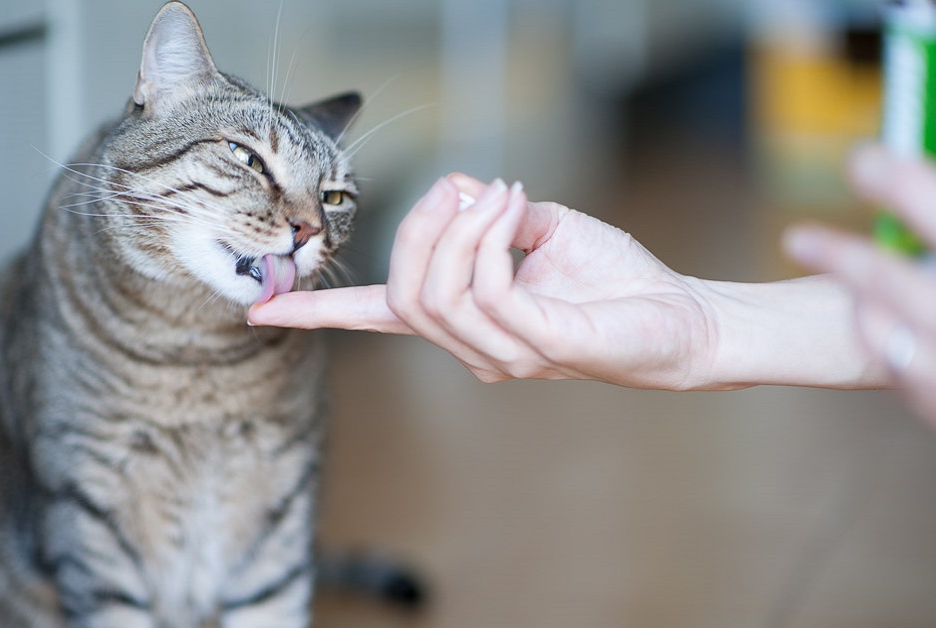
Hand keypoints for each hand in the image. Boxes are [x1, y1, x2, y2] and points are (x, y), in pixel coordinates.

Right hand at [251, 174, 718, 388]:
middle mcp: (471, 345)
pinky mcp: (535, 347)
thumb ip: (490, 216)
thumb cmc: (612, 279)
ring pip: (435, 294)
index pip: (375, 319)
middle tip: (466, 187)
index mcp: (462, 318)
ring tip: (500, 194)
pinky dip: (493, 237)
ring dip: (461, 228)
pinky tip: (518, 208)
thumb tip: (459, 190)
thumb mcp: (540, 229)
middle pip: (401, 291)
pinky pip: (486, 290)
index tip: (258, 311)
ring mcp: (500, 353)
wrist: (678, 317)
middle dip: (420, 227)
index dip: (315, 315)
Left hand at [785, 142, 935, 458]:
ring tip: (847, 287)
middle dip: (838, 255)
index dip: (890, 176)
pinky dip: (888, 345)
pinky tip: (882, 326)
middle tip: (798, 239)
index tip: (861, 162)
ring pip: (883, 330)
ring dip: (861, 302)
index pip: (927, 202)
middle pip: (886, 276)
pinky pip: (901, 372)